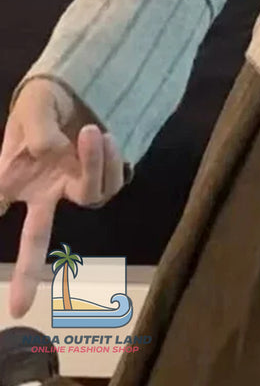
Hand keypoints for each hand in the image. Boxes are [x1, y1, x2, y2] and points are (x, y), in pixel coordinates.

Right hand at [0, 78, 125, 317]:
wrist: (78, 87)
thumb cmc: (46, 101)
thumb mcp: (33, 106)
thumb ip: (36, 128)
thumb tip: (51, 152)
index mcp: (16, 177)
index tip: (1, 260)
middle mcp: (44, 191)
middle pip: (34, 238)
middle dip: (26, 272)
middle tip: (19, 308)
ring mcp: (73, 185)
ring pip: (90, 195)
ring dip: (93, 165)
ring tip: (91, 131)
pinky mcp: (102, 174)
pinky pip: (112, 182)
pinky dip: (110, 160)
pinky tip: (106, 137)